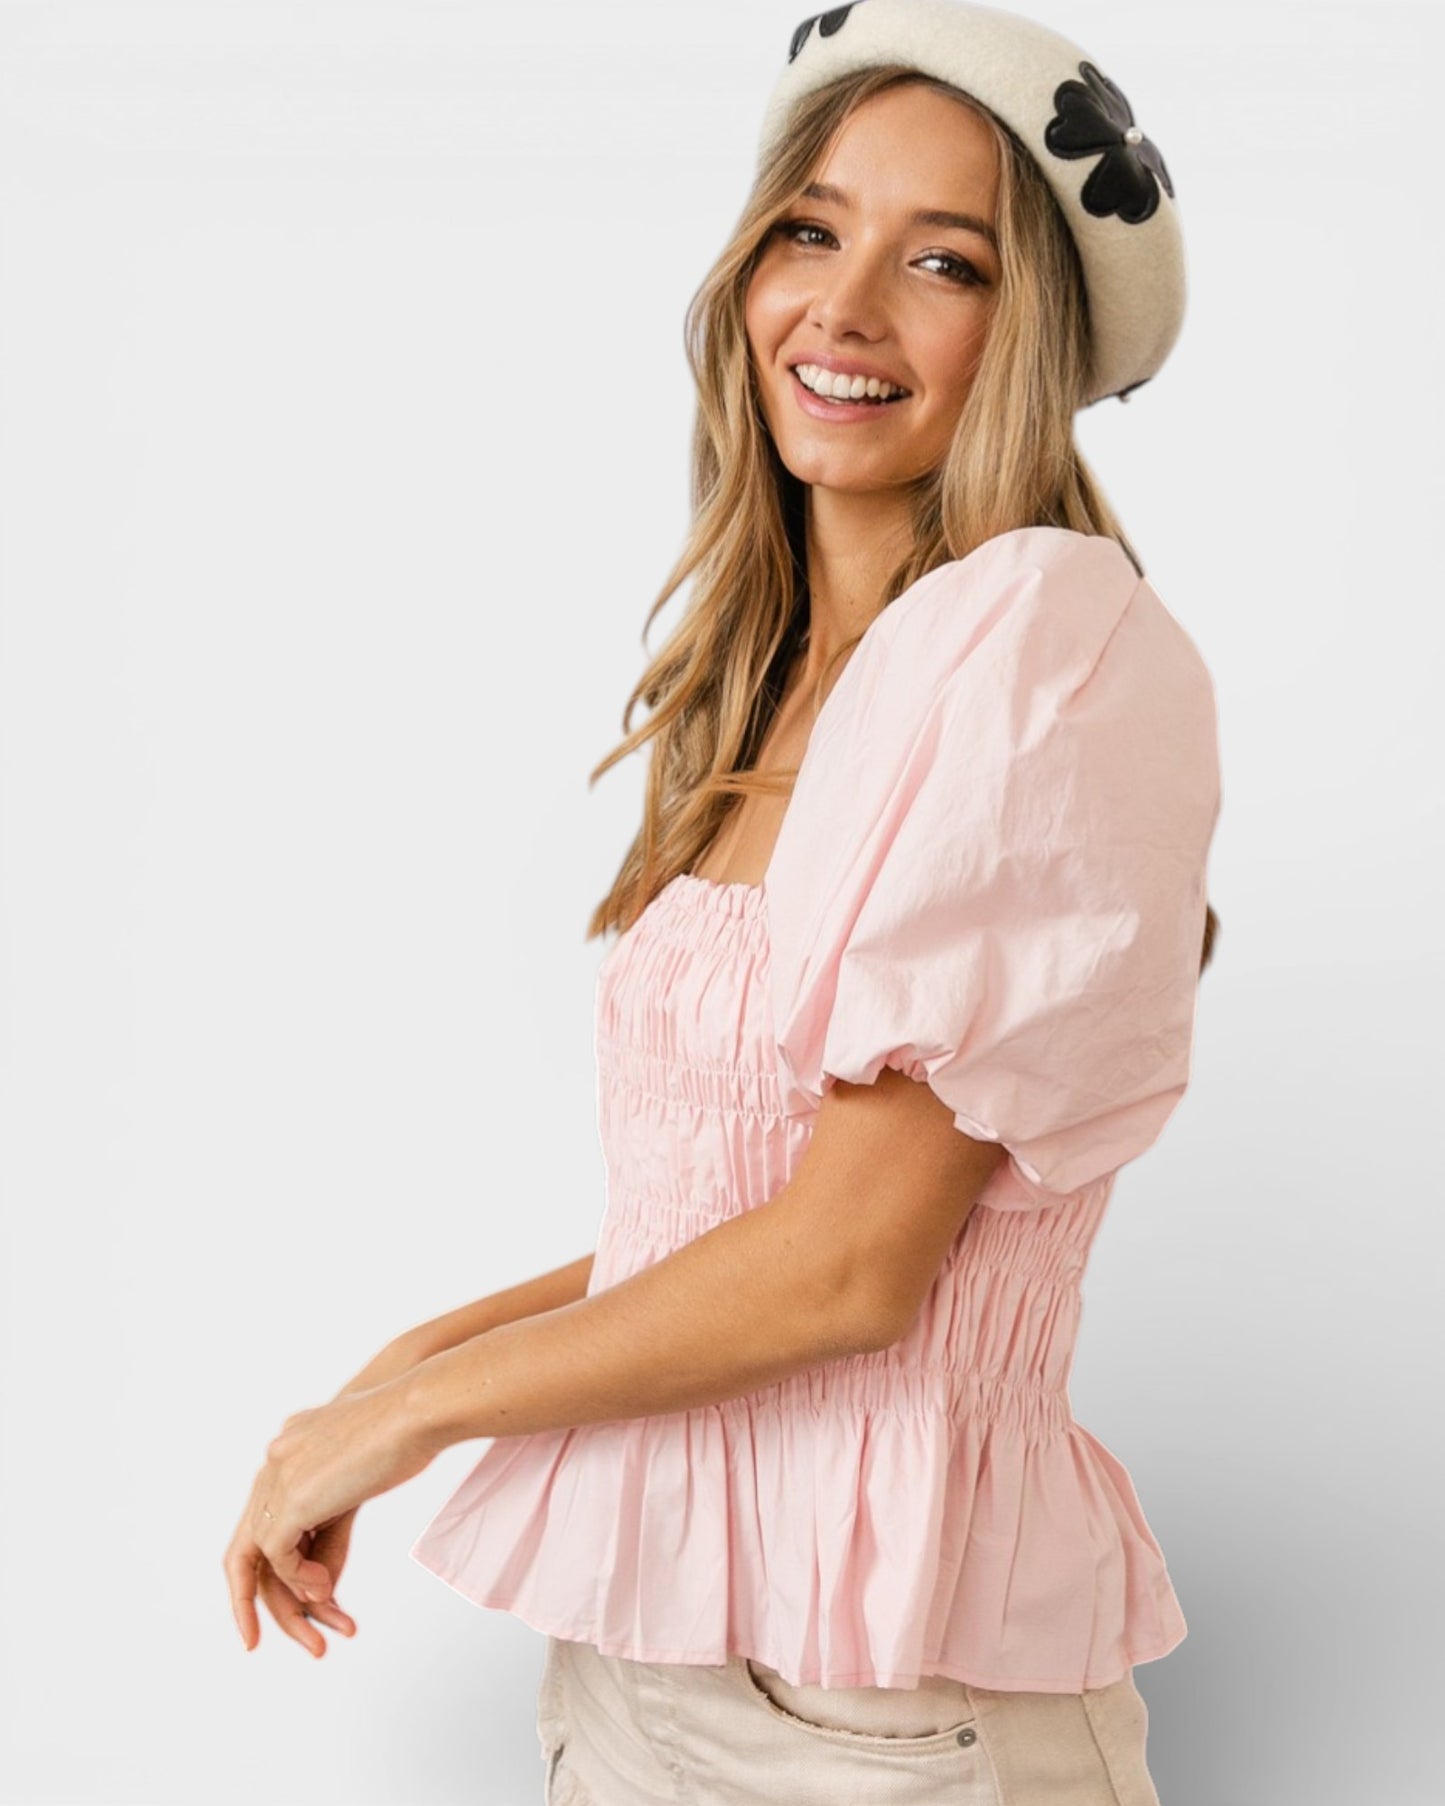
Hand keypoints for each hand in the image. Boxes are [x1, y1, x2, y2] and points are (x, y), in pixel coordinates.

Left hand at [225, 1380, 437, 1652]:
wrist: (418, 1406)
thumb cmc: (411, 1426)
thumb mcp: (365, 1464)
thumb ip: (339, 1500)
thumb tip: (334, 1546)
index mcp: (293, 1443)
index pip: (269, 1512)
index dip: (275, 1557)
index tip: (297, 1588)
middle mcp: (276, 1459)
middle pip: (247, 1540)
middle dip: (248, 1598)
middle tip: (253, 1640)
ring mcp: (278, 1476)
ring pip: (259, 1554)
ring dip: (289, 1598)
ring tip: (322, 1623)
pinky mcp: (290, 1500)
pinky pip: (277, 1557)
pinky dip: (298, 1581)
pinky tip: (327, 1591)